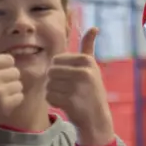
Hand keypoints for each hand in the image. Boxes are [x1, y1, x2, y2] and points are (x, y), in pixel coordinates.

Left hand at [47, 28, 115, 145]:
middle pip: (51, 72)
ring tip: (68, 96)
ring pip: (49, 85)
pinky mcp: (71, 101)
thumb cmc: (91, 89)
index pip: (56, 60)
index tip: (71, 79)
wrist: (96, 117)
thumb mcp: (92, 66)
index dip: (59, 71)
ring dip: (54, 92)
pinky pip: (49, 97)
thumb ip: (88, 47)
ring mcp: (78, 87)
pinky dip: (54, 102)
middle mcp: (84, 72)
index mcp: (87, 60)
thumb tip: (94, 27)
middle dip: (55, 82)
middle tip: (68, 89)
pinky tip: (66, 104)